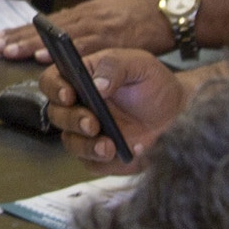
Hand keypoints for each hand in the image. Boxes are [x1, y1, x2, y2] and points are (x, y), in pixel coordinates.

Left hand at [0, 0, 169, 61]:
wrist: (166, 13)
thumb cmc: (136, 15)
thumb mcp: (106, 12)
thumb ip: (83, 24)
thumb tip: (57, 36)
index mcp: (84, 13)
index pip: (46, 25)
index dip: (22, 32)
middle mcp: (87, 18)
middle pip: (48, 30)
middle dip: (20, 38)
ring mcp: (99, 28)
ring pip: (60, 37)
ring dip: (34, 44)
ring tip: (12, 51)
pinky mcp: (113, 40)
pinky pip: (84, 48)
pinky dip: (62, 54)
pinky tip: (46, 59)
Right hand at [40, 47, 184, 170]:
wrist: (176, 111)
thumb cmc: (154, 83)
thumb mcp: (139, 64)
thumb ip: (115, 66)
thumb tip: (98, 84)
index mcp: (81, 78)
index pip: (52, 81)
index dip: (54, 88)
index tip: (69, 94)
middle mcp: (79, 106)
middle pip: (56, 115)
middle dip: (72, 120)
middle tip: (92, 123)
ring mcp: (88, 133)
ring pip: (71, 143)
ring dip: (86, 146)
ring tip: (109, 146)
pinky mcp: (101, 155)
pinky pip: (93, 164)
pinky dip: (109, 162)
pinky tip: (129, 152)